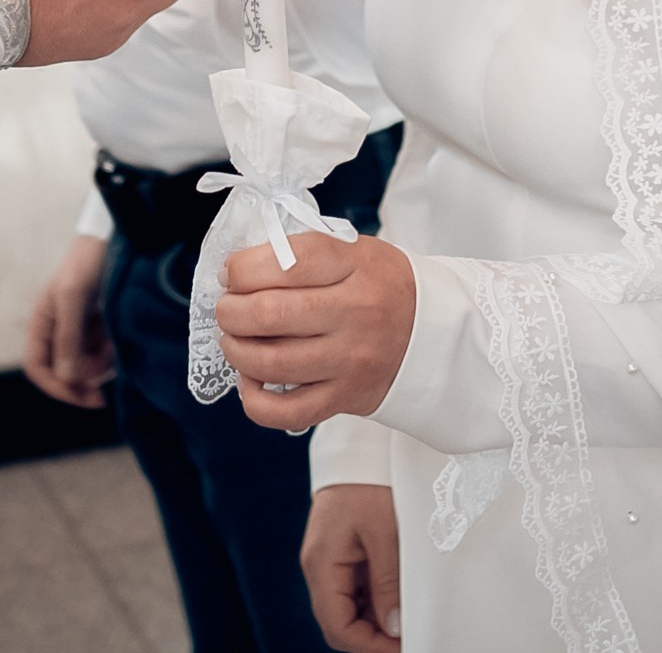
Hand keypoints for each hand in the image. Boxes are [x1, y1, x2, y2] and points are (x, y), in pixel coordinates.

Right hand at [23, 233, 113, 407]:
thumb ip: (68, 337)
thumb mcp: (73, 297)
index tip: (79, 395)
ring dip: (101, 367)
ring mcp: (81, 330)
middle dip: (83, 381)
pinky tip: (120, 341)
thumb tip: (66, 377)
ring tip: (115, 348)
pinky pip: (103, 354)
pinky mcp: (102, 328)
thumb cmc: (87, 262)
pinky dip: (112, 355)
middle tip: (104, 390)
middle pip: (64, 373)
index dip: (55, 386)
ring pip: (86, 367)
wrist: (116, 238)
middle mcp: (59, 331)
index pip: (38, 368)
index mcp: (42, 323)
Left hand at [216, 234, 414, 432]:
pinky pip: (286, 411)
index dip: (243, 267)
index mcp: (355, 265)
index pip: (286, 261)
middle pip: (268, 313)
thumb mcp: (353, 251)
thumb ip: (300, 254)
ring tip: (234, 340)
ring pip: (270, 362)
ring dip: (235, 350)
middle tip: (227, 308)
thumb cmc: (380, 286)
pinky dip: (254, 399)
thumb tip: (236, 272)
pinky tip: (251, 380)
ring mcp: (349, 360)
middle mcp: (354, 313)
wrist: (433, 334)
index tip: (231, 272)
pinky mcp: (345, 397)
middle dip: (229, 310)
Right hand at [304, 483, 400, 650]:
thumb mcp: (385, 533)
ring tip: (409, 618)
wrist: (360, 445)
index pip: (338, 627)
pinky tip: (398, 597)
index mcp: (322, 563)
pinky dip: (374, 600)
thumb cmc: (371, 482)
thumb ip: (387, 584)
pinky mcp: (339, 551)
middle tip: (410, 637)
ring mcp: (327, 559)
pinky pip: (352, 588)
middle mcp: (318, 566)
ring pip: (347, 608)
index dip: (370, 646)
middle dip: (373, 637)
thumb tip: (393, 628)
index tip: (404, 646)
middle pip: (340, 623)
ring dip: (375, 619)